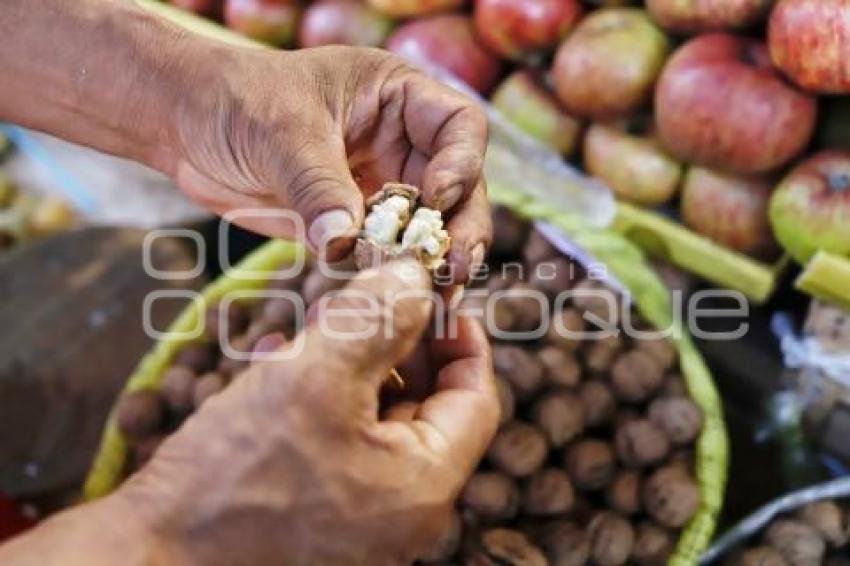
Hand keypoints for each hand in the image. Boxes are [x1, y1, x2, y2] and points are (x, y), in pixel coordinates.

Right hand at [112, 260, 498, 564]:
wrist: (154, 557)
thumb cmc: (236, 475)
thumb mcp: (315, 376)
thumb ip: (377, 319)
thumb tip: (417, 277)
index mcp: (425, 484)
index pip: (476, 398)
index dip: (461, 339)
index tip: (434, 296)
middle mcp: (405, 511)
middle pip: (429, 407)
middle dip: (401, 346)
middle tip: (368, 300)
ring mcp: (363, 521)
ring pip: (380, 420)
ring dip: (357, 366)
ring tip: (318, 326)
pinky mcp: (321, 516)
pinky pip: (343, 444)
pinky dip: (326, 399)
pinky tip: (283, 363)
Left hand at [161, 45, 490, 282]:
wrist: (187, 128)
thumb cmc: (235, 102)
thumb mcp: (281, 132)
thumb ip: (318, 186)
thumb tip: (346, 244)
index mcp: (396, 97)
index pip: (459, 125)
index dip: (462, 162)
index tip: (436, 198)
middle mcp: (400, 142)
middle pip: (459, 185)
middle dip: (460, 227)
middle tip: (454, 269)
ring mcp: (380, 184)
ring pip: (430, 225)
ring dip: (436, 260)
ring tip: (440, 296)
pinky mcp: (355, 223)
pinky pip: (389, 251)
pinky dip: (397, 275)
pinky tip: (403, 299)